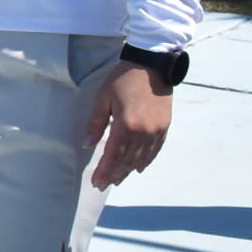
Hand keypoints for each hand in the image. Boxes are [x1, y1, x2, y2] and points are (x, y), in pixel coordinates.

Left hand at [84, 62, 170, 186]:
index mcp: (126, 126)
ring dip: (129, 170)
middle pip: (127, 160)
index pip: (113, 155)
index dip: (104, 170)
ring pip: (141, 158)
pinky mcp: (164, 127)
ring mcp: (156, 131)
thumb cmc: (123, 80)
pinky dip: (146, 160)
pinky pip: (155, 150)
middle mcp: (144, 132)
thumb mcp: (103, 99)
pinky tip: (139, 168)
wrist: (152, 66)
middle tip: (104, 185)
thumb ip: (95, 124)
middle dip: (114, 174)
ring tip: (118, 180)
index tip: (97, 181)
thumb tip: (87, 144)